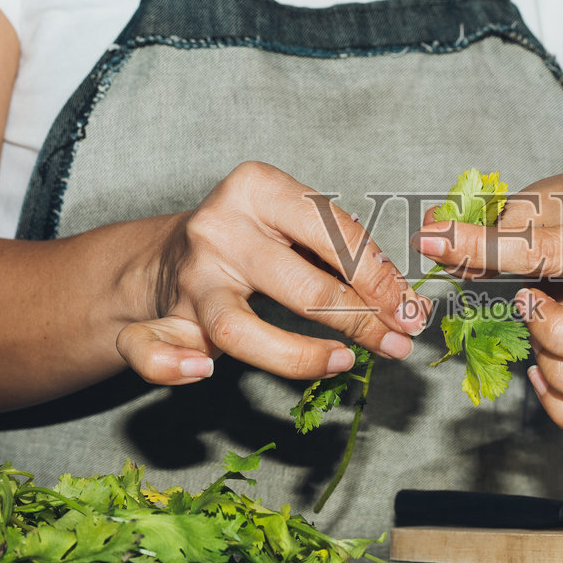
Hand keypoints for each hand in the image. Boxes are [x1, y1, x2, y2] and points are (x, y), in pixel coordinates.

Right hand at [118, 161, 431, 384]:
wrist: (163, 256)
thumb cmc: (251, 241)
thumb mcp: (294, 222)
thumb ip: (341, 249)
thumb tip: (401, 297)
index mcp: (257, 188)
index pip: (334, 234)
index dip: (381, 279)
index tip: (410, 310)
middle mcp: (219, 229)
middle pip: (301, 285)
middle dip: (361, 320)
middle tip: (398, 343)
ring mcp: (188, 278)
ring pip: (237, 327)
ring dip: (296, 356)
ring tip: (343, 363)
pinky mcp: (160, 320)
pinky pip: (152, 349)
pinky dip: (170, 368)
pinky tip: (201, 373)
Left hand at [413, 174, 562, 433]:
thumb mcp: (541, 206)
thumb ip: (493, 230)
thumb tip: (431, 242)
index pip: (555, 253)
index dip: (490, 251)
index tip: (442, 244)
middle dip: (557, 336)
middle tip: (525, 303)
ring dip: (562, 374)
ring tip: (537, 341)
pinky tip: (540, 374)